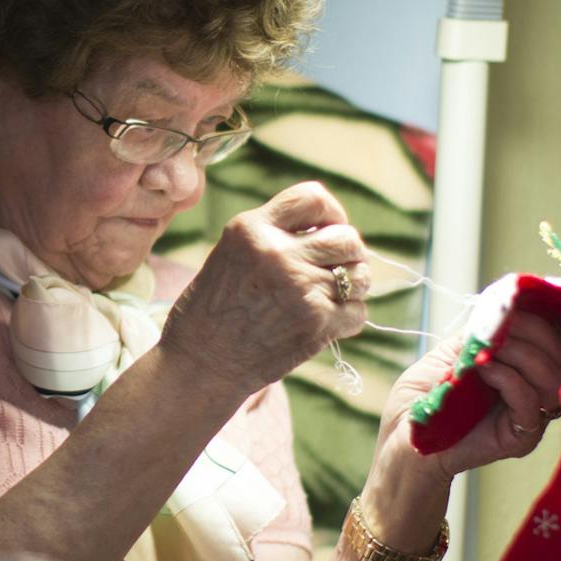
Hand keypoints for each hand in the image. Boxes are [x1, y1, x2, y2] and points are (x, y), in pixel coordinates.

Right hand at [163, 182, 369, 400]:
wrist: (200, 363)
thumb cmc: (213, 310)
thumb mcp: (232, 253)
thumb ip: (275, 235)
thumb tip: (331, 231)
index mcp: (252, 228)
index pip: (313, 197)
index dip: (332, 212)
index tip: (328, 230)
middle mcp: (278, 253)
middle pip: (347, 237)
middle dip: (349, 254)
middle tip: (335, 270)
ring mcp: (300, 287)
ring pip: (360, 276)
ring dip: (353, 287)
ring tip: (330, 297)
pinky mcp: (316, 322)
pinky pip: (358, 312)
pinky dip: (348, 319)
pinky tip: (324, 324)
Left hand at [376, 305, 560, 482]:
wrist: (403, 438)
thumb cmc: (422, 398)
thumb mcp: (453, 351)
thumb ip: (484, 331)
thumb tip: (511, 303)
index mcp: (522, 369)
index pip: (558, 343)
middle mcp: (533, 392)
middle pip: (560, 356)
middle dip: (535, 331)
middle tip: (502, 327)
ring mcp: (529, 416)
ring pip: (553, 378)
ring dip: (521, 353)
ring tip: (488, 351)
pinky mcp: (519, 438)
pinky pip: (530, 402)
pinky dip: (508, 378)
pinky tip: (483, 370)